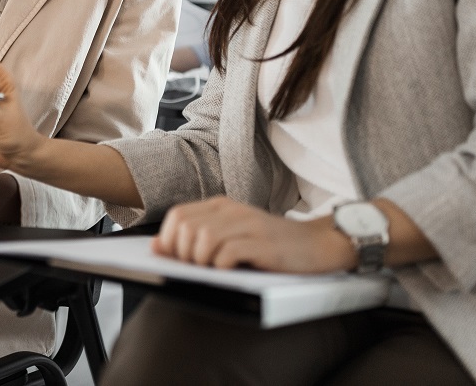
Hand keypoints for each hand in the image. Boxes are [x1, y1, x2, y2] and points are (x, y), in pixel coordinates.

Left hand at [154, 197, 355, 272]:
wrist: (318, 244)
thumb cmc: (272, 245)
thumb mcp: (232, 235)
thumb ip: (196, 237)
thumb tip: (157, 246)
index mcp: (221, 205)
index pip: (177, 215)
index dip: (169, 240)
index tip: (176, 259)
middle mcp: (232, 210)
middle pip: (186, 227)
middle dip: (183, 253)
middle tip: (198, 268)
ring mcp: (248, 224)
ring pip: (204, 238)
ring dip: (201, 260)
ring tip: (214, 270)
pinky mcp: (263, 243)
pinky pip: (228, 252)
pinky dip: (222, 266)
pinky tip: (231, 270)